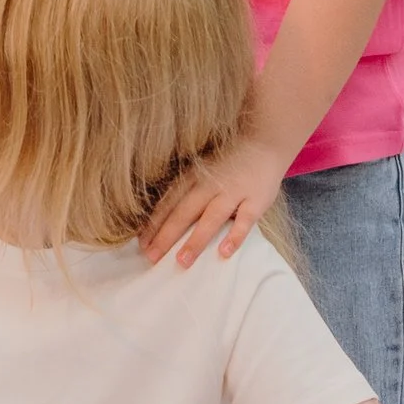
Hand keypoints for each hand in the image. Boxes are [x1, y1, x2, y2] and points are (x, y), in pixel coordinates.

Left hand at [140, 131, 283, 265]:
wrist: (263, 142)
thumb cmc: (227, 165)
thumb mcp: (201, 173)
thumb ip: (185, 193)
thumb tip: (161, 221)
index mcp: (192, 178)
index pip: (168, 204)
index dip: (153, 224)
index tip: (140, 244)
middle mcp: (209, 185)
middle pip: (184, 212)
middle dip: (166, 236)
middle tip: (151, 258)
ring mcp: (233, 192)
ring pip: (211, 218)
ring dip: (195, 240)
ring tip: (182, 262)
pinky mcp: (256, 200)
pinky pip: (245, 220)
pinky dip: (235, 236)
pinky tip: (224, 253)